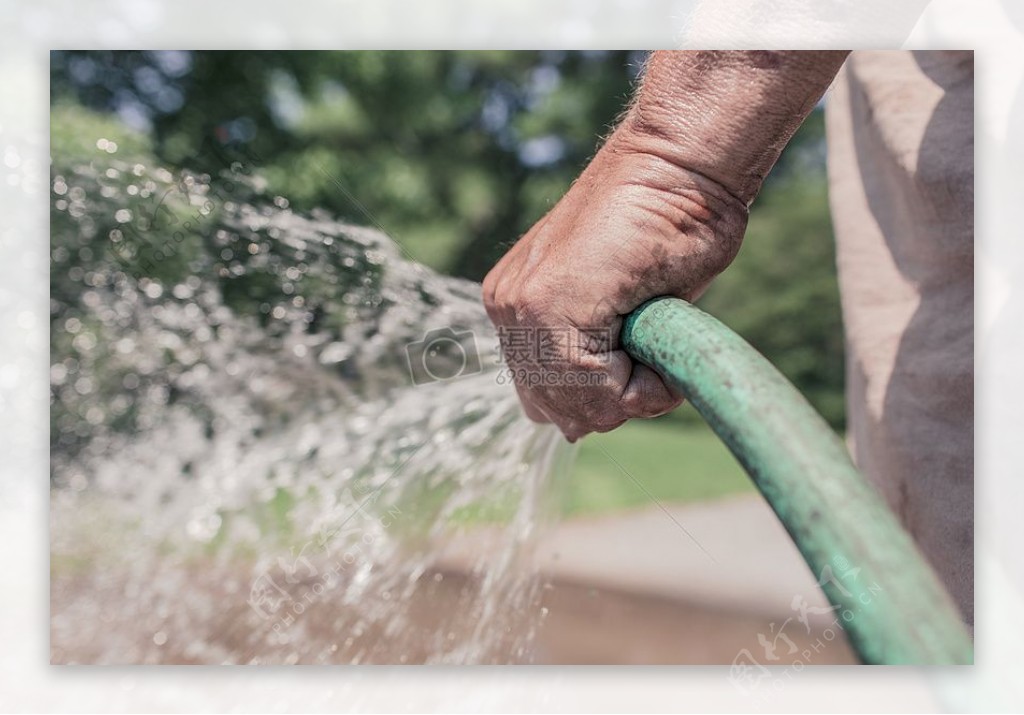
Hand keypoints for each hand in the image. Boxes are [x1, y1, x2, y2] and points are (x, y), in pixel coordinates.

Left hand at [482, 126, 748, 440]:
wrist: (679, 163)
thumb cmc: (669, 225)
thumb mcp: (627, 308)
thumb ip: (595, 357)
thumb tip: (573, 429)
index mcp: (519, 307)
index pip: (549, 398)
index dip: (607, 396)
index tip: (644, 351)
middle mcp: (508, 308)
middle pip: (557, 410)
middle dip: (615, 400)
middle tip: (652, 347)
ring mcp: (520, 306)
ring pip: (576, 407)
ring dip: (632, 392)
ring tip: (656, 335)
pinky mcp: (544, 304)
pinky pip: (595, 389)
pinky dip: (644, 384)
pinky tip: (657, 333)